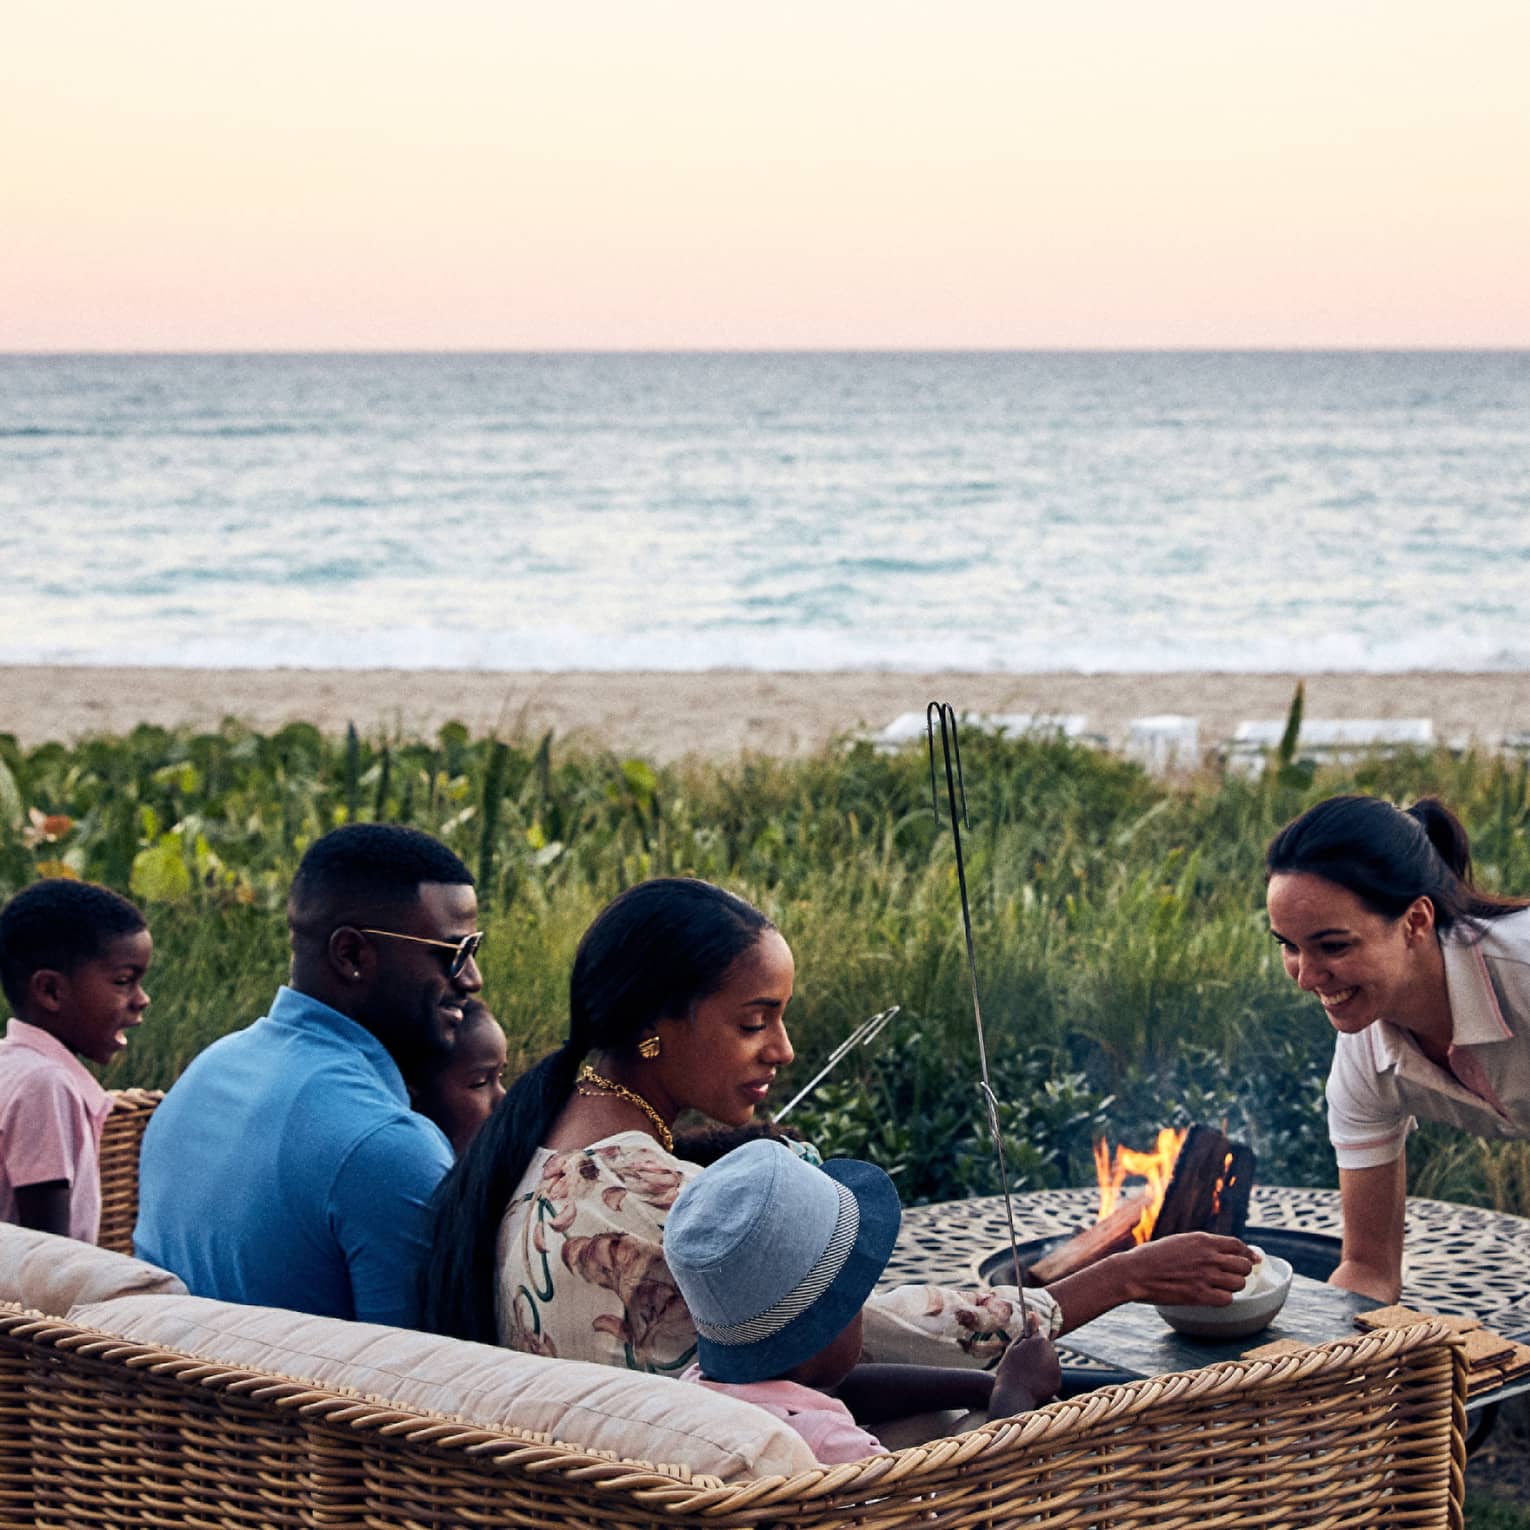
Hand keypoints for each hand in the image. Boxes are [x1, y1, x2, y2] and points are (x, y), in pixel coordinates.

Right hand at [990, 1313, 1061, 1416]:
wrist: (1013, 1395)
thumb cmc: (1009, 1369)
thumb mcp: (1014, 1347)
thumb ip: (1027, 1331)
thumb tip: (1034, 1314)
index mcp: (1040, 1341)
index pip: (1039, 1335)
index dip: (1030, 1342)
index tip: (1023, 1351)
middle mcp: (1052, 1352)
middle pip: (1046, 1348)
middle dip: (1037, 1354)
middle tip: (1023, 1365)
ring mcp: (1057, 1368)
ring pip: (1049, 1361)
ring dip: (1041, 1365)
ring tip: (1027, 1375)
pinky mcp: (1058, 1381)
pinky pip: (1052, 1375)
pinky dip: (1045, 1378)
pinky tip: (1033, 1383)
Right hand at [1111, 1232, 1253, 1306]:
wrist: (1135, 1272)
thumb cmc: (1152, 1256)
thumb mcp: (1180, 1242)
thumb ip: (1201, 1246)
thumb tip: (1220, 1251)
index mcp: (1202, 1240)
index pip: (1237, 1245)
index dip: (1249, 1253)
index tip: (1255, 1259)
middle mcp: (1208, 1257)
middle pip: (1243, 1265)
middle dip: (1242, 1270)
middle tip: (1235, 1275)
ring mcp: (1205, 1276)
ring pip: (1239, 1283)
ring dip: (1233, 1286)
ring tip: (1221, 1286)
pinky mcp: (1200, 1295)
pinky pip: (1227, 1299)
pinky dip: (1224, 1299)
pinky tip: (1214, 1296)